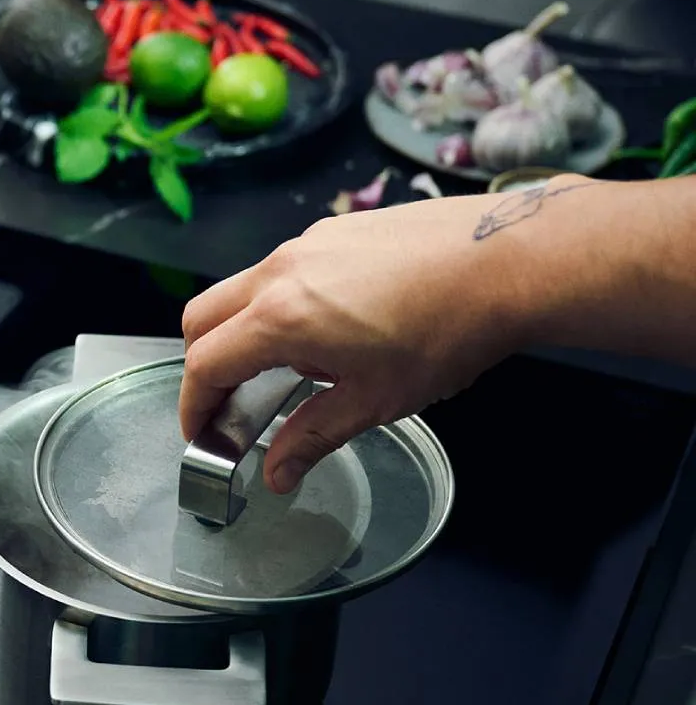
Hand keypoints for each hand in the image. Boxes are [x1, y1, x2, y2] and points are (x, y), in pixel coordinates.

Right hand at [179, 182, 584, 493]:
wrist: (510, 259)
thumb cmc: (447, 332)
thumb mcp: (374, 401)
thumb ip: (312, 437)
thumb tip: (277, 474)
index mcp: (279, 319)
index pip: (205, 364)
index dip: (194, 405)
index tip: (201, 433)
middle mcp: (281, 272)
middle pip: (203, 317)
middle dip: (203, 364)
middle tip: (226, 403)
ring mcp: (308, 244)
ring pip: (242, 289)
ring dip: (243, 332)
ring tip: (290, 371)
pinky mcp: (337, 230)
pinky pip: (283, 269)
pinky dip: (279, 304)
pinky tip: (330, 331)